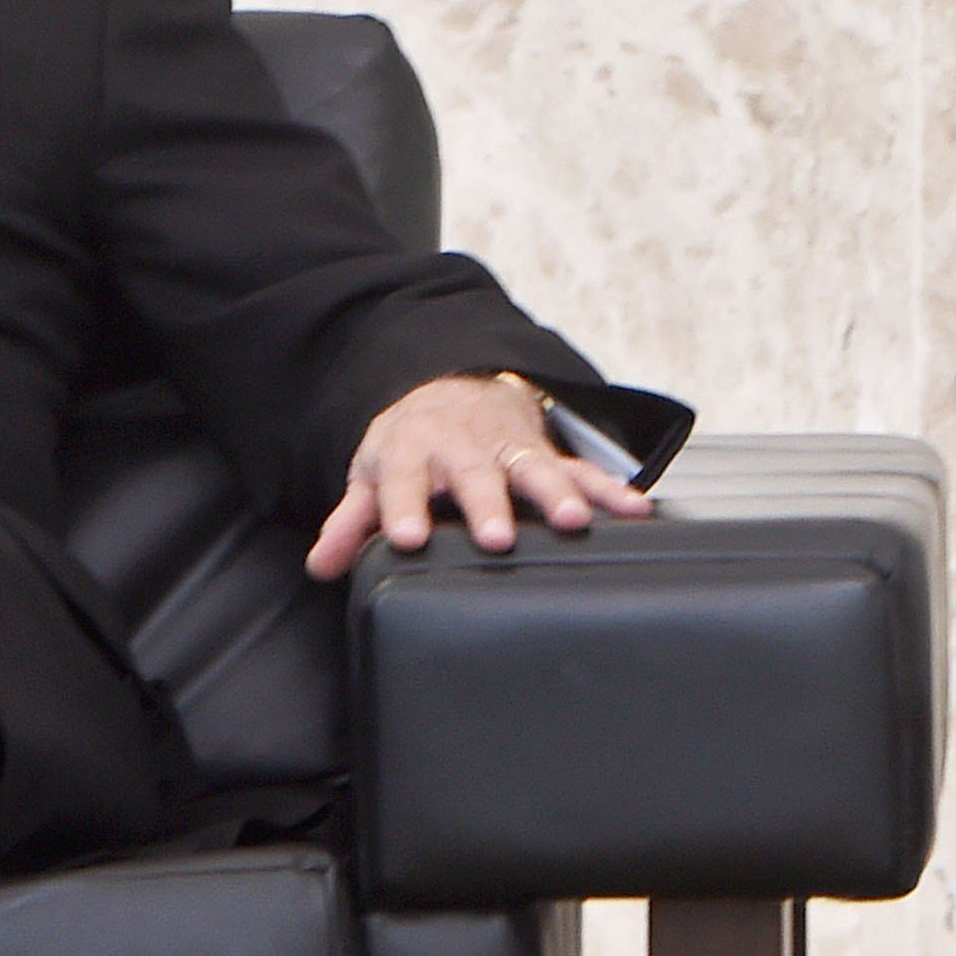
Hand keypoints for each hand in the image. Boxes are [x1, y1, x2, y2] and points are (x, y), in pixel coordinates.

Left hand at [305, 374, 652, 578]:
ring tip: (574, 522)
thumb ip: (351, 521)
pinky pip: (582, 469)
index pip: (403, 480)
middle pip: (475, 475)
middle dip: (488, 504)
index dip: (403, 508)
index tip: (406, 538)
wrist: (453, 391)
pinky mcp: (546, 453)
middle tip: (498, 537)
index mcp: (413, 451)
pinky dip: (609, 489)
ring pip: (535, 467)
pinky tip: (633, 510)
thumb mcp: (373, 474)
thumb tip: (322, 565)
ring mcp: (509, 448)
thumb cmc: (411, 446)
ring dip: (556, 494)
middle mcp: (464, 447)